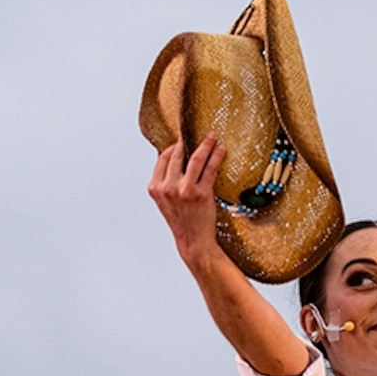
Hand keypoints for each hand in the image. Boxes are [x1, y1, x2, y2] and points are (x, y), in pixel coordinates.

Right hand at [147, 136, 228, 269]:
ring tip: (213, 137)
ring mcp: (184, 190)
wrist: (193, 241)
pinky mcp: (201, 194)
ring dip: (206, 145)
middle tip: (201, 134)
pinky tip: (221, 151)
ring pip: (195, 159)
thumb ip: (167, 182)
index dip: (174, 146)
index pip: (162, 158)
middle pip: (177, 155)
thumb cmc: (183, 220)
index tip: (183, 140)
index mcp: (155, 187)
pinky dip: (217, 157)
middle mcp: (167, 188)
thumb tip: (177, 159)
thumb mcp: (167, 201)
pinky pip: (210, 169)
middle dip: (189, 141)